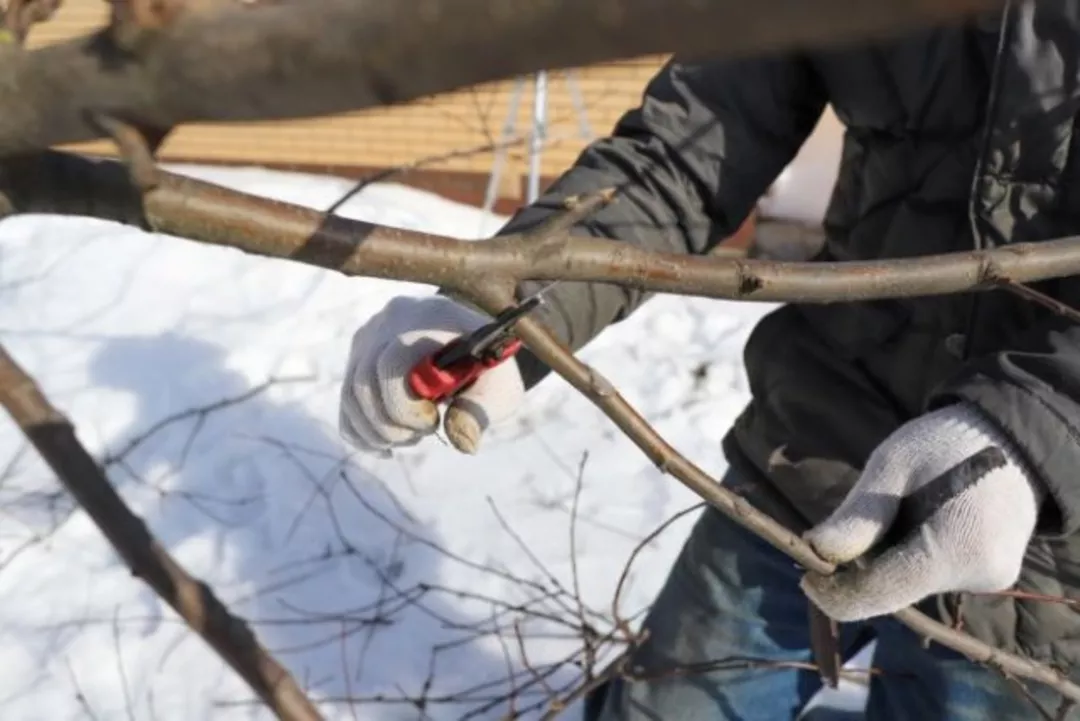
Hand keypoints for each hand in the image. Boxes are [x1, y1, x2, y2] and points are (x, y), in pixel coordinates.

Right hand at [338, 295, 524, 454]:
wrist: (473, 341)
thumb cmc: (489, 365)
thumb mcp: (500, 384)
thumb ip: (482, 409)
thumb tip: (463, 442)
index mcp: (429, 318)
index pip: (393, 363)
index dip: (404, 406)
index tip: (433, 421)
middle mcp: (391, 321)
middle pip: (364, 382)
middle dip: (391, 424)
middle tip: (424, 432)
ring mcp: (369, 338)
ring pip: (351, 395)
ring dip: (376, 431)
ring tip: (411, 436)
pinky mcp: (358, 358)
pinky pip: (346, 401)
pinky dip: (361, 432)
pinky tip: (386, 447)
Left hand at [800, 402, 1042, 621]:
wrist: (1013, 435)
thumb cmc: (946, 441)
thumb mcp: (893, 465)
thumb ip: (860, 514)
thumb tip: (817, 550)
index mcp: (955, 550)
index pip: (881, 592)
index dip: (836, 591)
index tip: (804, 573)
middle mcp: (979, 577)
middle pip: (895, 588)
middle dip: (863, 564)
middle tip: (851, 521)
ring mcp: (990, 579)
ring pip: (913, 581)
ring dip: (889, 555)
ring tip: (899, 506)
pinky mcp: (993, 574)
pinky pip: (935, 572)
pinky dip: (914, 552)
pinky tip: (920, 516)